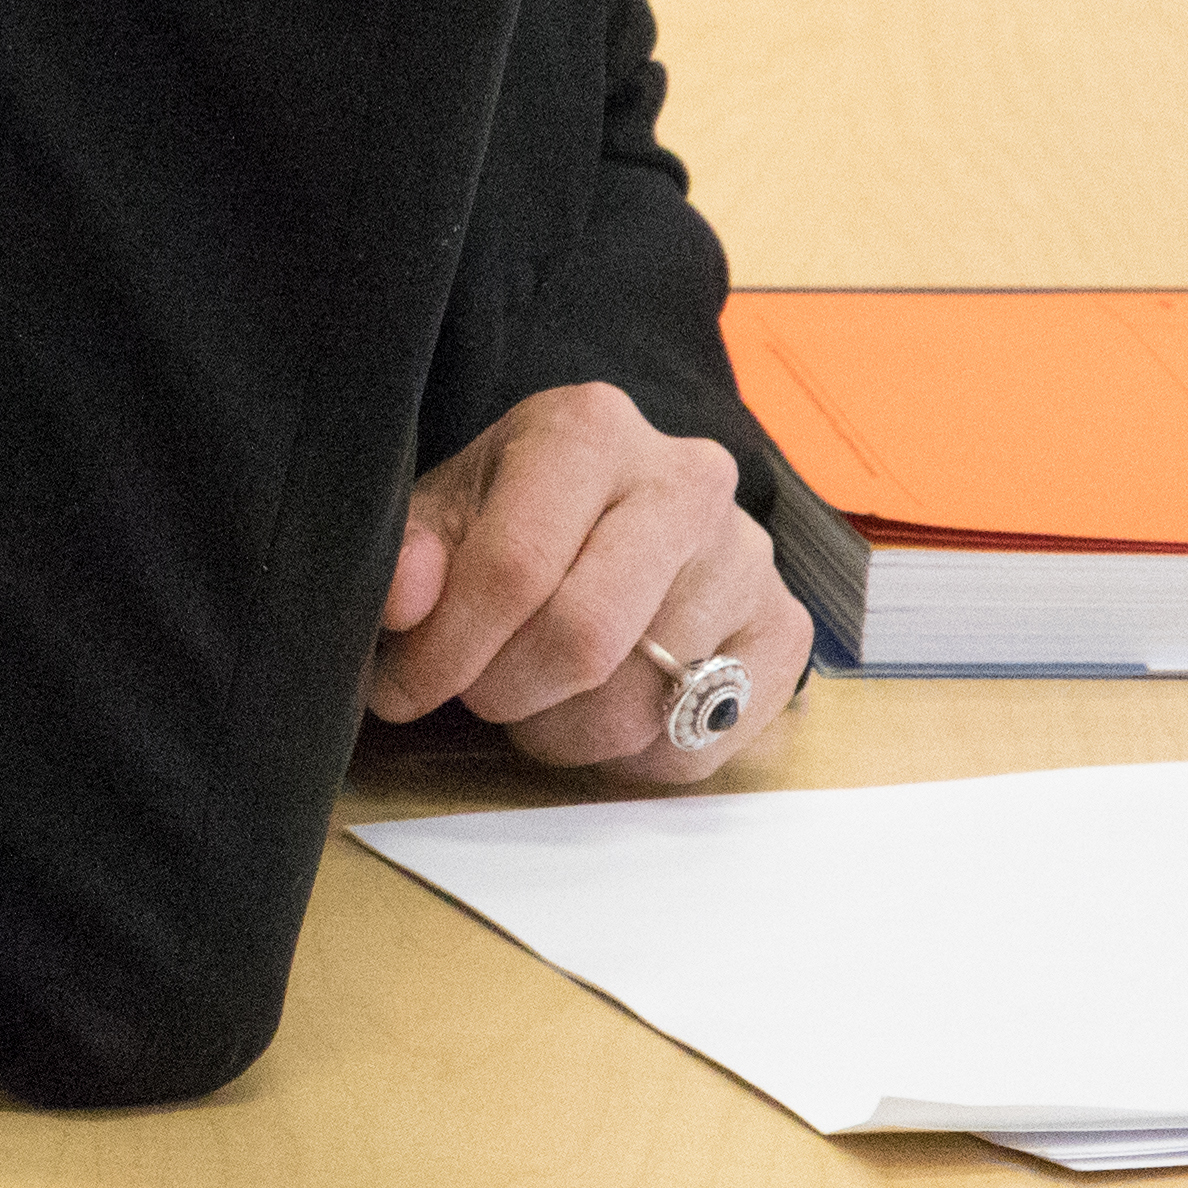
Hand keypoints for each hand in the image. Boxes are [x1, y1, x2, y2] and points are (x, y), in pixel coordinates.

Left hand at [370, 381, 808, 785]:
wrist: (616, 509)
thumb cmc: (515, 511)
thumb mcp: (444, 510)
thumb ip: (409, 553)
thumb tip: (405, 599)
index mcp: (589, 430)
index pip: (514, 567)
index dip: (445, 650)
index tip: (400, 691)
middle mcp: (687, 482)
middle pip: (585, 638)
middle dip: (505, 692)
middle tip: (476, 696)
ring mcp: (750, 558)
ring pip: (638, 704)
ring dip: (560, 730)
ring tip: (533, 698)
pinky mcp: (786, 631)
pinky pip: (697, 743)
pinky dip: (629, 757)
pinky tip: (598, 713)